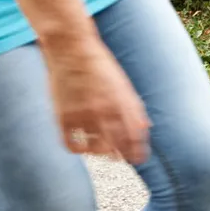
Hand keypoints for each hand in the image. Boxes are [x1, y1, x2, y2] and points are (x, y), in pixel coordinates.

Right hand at [45, 37, 150, 164]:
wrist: (72, 51)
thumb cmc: (101, 66)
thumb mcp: (124, 84)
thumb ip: (135, 107)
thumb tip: (146, 127)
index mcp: (122, 102)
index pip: (134, 136)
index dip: (138, 151)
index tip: (139, 159)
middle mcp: (104, 111)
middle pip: (116, 145)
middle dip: (122, 155)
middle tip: (122, 159)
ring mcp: (82, 115)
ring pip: (95, 148)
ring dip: (101, 153)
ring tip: (103, 152)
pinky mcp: (63, 117)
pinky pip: (71, 144)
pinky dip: (78, 149)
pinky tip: (82, 147)